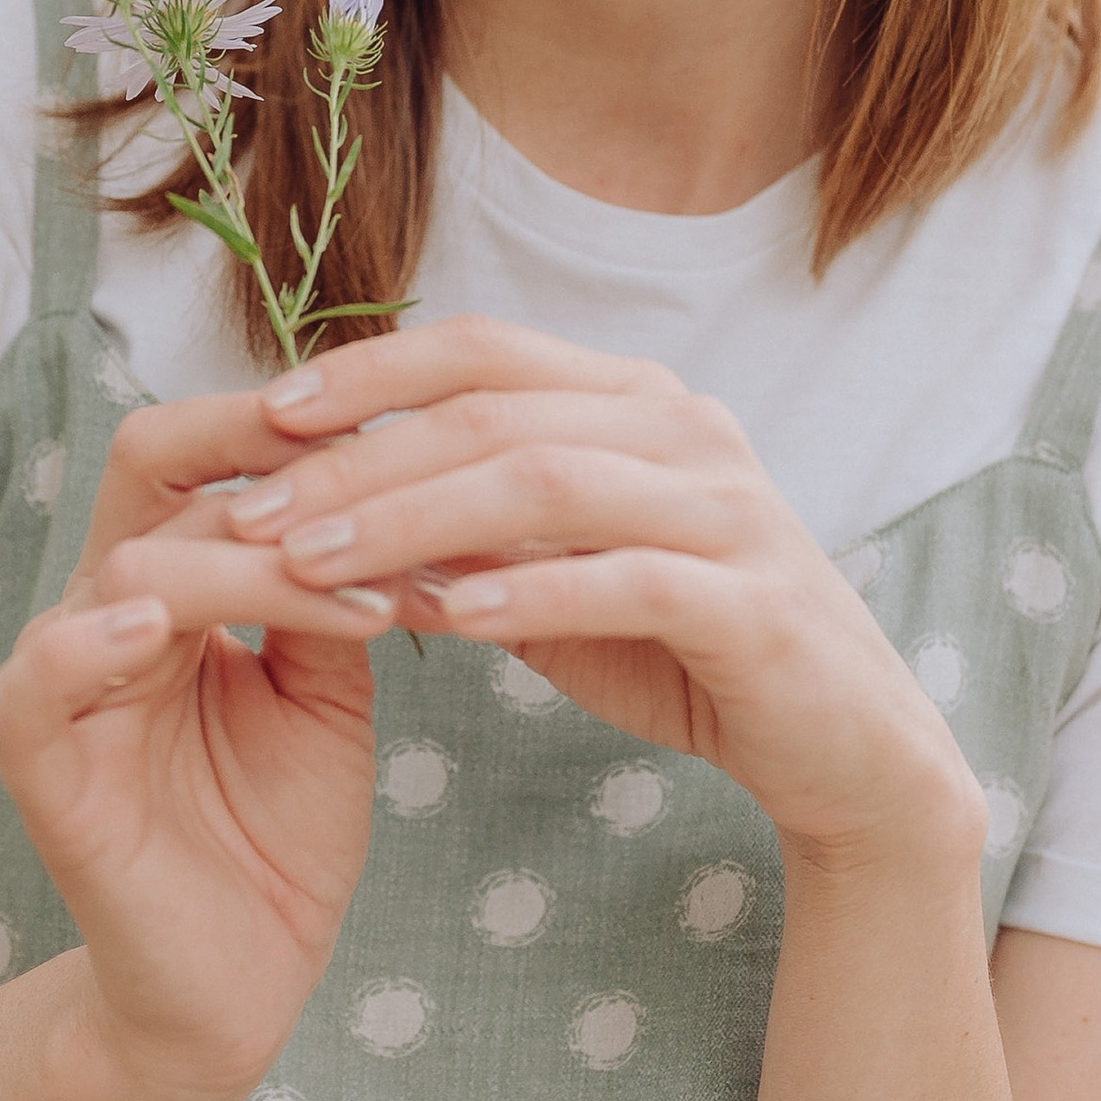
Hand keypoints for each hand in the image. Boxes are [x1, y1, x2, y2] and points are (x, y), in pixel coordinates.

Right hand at [0, 390, 392, 1100]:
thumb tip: (391, 486)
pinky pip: (35, 683)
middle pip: (152, 464)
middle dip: (261, 443)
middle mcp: (108, 608)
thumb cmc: (279, 832)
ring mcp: (67, 683)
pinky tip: (162, 630)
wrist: (246, 981)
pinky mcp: (44, 769)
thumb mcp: (332, 692)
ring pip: (133, 566)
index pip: (203, 453)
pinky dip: (90, 642)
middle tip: (378, 461)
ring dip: (256, 569)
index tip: (406, 420)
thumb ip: (334, 591)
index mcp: (173, 579)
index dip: (288, 422)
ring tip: (366, 602)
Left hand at [223, 318, 985, 868]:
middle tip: (251, 508)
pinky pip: (625, 581)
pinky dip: (528, 595)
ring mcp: (729, 511)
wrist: (850, 751)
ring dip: (413, 519)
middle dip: (359, 459)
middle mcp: (686, 432)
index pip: (482, 349)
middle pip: (495, 410)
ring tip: (310, 560)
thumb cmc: (692, 656)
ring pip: (545, 482)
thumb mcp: (561, 586)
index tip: (262, 414)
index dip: (369, 374)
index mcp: (636, 403)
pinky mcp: (754, 604)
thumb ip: (470, 542)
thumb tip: (330, 517)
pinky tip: (444, 619)